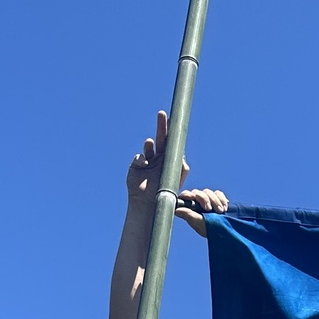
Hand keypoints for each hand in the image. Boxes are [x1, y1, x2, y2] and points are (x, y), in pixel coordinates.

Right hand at [126, 111, 227, 232]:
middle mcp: (158, 157)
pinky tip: (144, 166)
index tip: (173, 119)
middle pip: (160, 138)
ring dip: (149, 145)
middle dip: (162, 126)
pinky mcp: (136, 165)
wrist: (149, 204)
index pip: (171, 142)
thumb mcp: (176, 180)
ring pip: (148, 146)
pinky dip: (142, 159)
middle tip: (162, 114)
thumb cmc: (165, 194)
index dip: (171, 130)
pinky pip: (139, 157)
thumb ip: (181, 168)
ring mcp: (147, 161)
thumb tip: (182, 156)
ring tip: (149, 145)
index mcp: (169, 159)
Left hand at [177, 186, 227, 236]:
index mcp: (190, 207)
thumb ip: (189, 216)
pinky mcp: (217, 198)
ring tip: (220, 211)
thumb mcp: (198, 224)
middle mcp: (198, 201)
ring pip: (209, 192)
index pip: (186, 195)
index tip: (192, 197)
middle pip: (199, 193)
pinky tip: (224, 208)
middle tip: (209, 209)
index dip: (187, 194)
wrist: (225, 232)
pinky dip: (222, 200)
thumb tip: (177, 210)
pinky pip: (218, 194)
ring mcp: (208, 199)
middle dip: (205, 199)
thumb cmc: (209, 229)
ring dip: (215, 201)